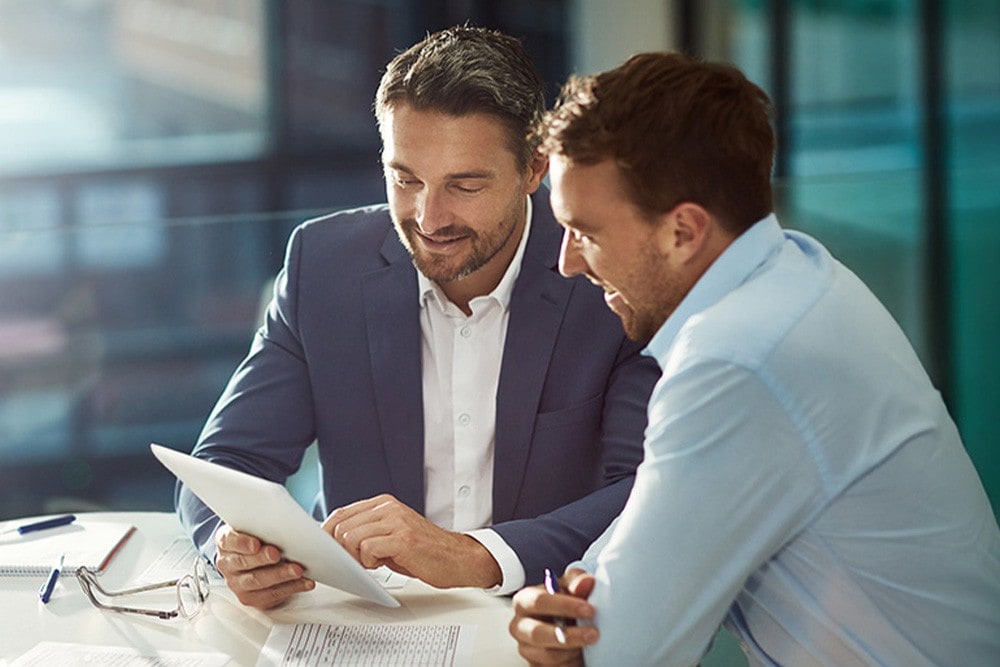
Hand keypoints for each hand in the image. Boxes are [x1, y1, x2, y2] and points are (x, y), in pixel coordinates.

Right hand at [214, 524, 314, 608]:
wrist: (256, 560)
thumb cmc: (258, 539)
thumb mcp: (258, 526)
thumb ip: (269, 522)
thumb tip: (303, 520)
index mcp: (226, 542)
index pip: (229, 541)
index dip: (242, 543)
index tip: (256, 544)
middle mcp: (228, 563)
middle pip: (242, 562)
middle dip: (262, 559)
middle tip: (277, 554)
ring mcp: (237, 583)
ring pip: (257, 580)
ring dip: (280, 575)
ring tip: (297, 570)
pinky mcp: (251, 597)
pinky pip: (271, 594)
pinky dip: (291, 588)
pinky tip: (304, 582)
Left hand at [322, 494, 501, 587]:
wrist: (457, 558)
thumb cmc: (424, 551)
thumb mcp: (391, 534)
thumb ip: (367, 531)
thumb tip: (335, 540)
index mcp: (383, 503)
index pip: (341, 513)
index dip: (328, 535)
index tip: (328, 551)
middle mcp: (388, 507)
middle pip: (341, 526)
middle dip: (341, 549)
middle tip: (358, 562)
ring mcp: (395, 520)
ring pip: (350, 537)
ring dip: (357, 557)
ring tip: (375, 561)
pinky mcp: (402, 538)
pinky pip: (367, 548)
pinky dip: (369, 562)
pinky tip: (383, 563)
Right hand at [509, 569, 598, 665]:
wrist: (564, 625)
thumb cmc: (563, 604)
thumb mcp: (571, 588)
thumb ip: (577, 582)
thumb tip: (586, 581)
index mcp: (524, 601)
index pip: (539, 602)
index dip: (565, 606)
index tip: (589, 609)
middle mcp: (520, 626)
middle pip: (538, 633)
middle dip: (569, 635)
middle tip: (593, 633)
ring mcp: (526, 649)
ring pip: (548, 655)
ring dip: (572, 650)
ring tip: (588, 643)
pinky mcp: (535, 666)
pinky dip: (570, 662)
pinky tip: (580, 654)